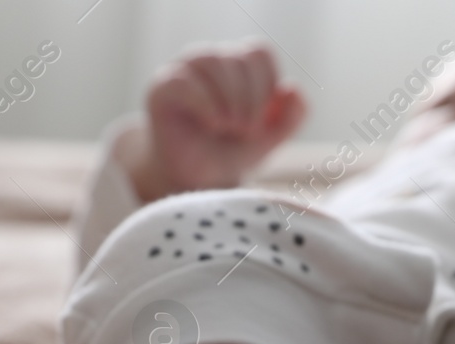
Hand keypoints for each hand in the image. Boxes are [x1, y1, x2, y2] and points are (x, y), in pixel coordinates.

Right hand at [127, 42, 307, 201]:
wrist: (196, 181)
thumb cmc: (230, 153)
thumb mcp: (269, 139)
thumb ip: (292, 117)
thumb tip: (292, 87)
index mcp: (236, 67)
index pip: (257, 52)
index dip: (267, 83)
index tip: (264, 119)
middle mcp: (210, 62)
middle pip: (238, 57)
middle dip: (252, 98)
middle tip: (248, 131)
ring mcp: (183, 71)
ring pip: (212, 59)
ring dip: (230, 97)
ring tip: (231, 127)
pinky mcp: (162, 88)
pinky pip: (184, 80)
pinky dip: (206, 103)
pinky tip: (214, 124)